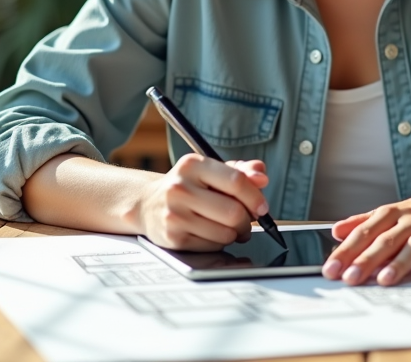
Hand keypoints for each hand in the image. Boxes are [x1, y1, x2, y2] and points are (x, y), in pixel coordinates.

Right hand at [137, 155, 269, 250]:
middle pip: (233, 212)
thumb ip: (240, 171)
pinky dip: (219, 242)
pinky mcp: (173, 238)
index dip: (255, 196)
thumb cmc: (187, 186)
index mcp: (193, 165)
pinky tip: (211, 233)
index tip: (262, 206)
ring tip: (228, 226)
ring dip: (234, 233)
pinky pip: (213, 246)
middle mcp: (180, 188)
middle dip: (247, 220)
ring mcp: (175, 214)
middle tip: (246, 220)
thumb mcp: (210, 171)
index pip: (236, 181)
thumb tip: (261, 176)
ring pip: (225, 233)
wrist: (147, 203)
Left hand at [322, 181, 410, 285]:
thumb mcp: (392, 211)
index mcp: (391, 215)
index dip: (346, 251)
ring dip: (399, 263)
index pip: (364, 233)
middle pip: (385, 241)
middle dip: (366, 260)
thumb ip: (363, 222)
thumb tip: (335, 231)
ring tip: (384, 280)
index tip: (330, 269)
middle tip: (349, 278)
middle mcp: (409, 223)